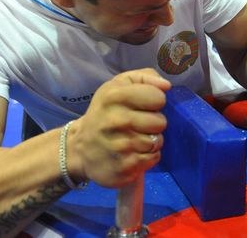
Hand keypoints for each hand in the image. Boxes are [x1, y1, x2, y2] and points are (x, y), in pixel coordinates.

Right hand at [69, 68, 170, 187]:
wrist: (79, 148)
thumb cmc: (105, 112)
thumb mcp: (119, 85)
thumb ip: (145, 78)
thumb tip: (166, 85)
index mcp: (114, 96)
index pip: (158, 97)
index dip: (155, 101)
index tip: (145, 105)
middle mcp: (115, 121)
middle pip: (160, 122)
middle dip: (154, 123)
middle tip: (140, 124)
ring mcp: (119, 147)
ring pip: (157, 142)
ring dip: (152, 141)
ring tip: (136, 138)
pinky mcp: (123, 168)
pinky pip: (153, 158)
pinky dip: (148, 156)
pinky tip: (134, 153)